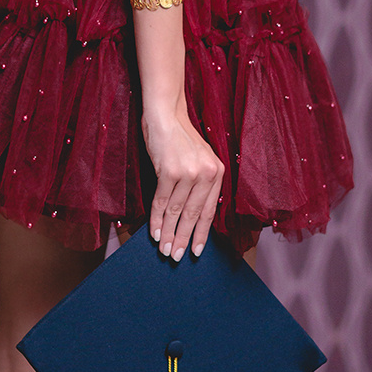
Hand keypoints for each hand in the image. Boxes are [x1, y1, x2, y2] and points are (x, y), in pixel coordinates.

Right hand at [141, 105, 223, 262]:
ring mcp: (188, 172)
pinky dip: (156, 219)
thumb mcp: (199, 159)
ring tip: (163, 249)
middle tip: (175, 257)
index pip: (209, 211)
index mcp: (217, 172)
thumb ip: (201, 183)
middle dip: (183, 239)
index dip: (202, 234)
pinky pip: (162, 202)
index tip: (196, 251)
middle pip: (194, 215)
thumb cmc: (179, 137)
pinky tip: (154, 232)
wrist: (166, 114)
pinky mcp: (169, 171)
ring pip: (177, 211)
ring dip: (168, 233)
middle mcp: (206, 173)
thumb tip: (191, 216)